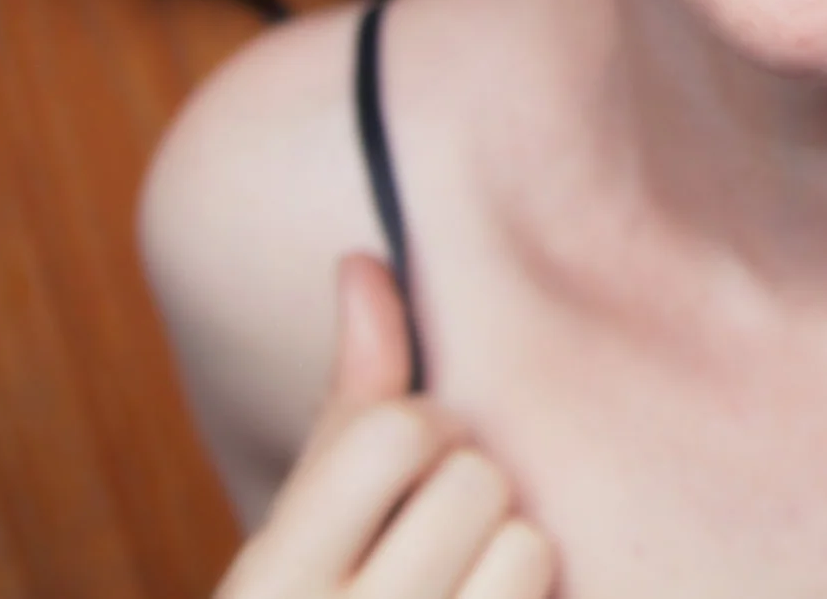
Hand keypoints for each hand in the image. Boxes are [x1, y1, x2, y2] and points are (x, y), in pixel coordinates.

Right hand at [215, 254, 556, 598]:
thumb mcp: (303, 524)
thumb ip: (348, 400)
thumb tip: (361, 261)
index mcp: (269, 585)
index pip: (395, 435)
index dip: (427, 426)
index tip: (417, 454)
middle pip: (475, 483)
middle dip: (472, 490)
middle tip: (440, 530)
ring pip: (529, 548)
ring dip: (515, 553)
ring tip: (467, 583)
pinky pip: (556, 593)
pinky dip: (548, 595)